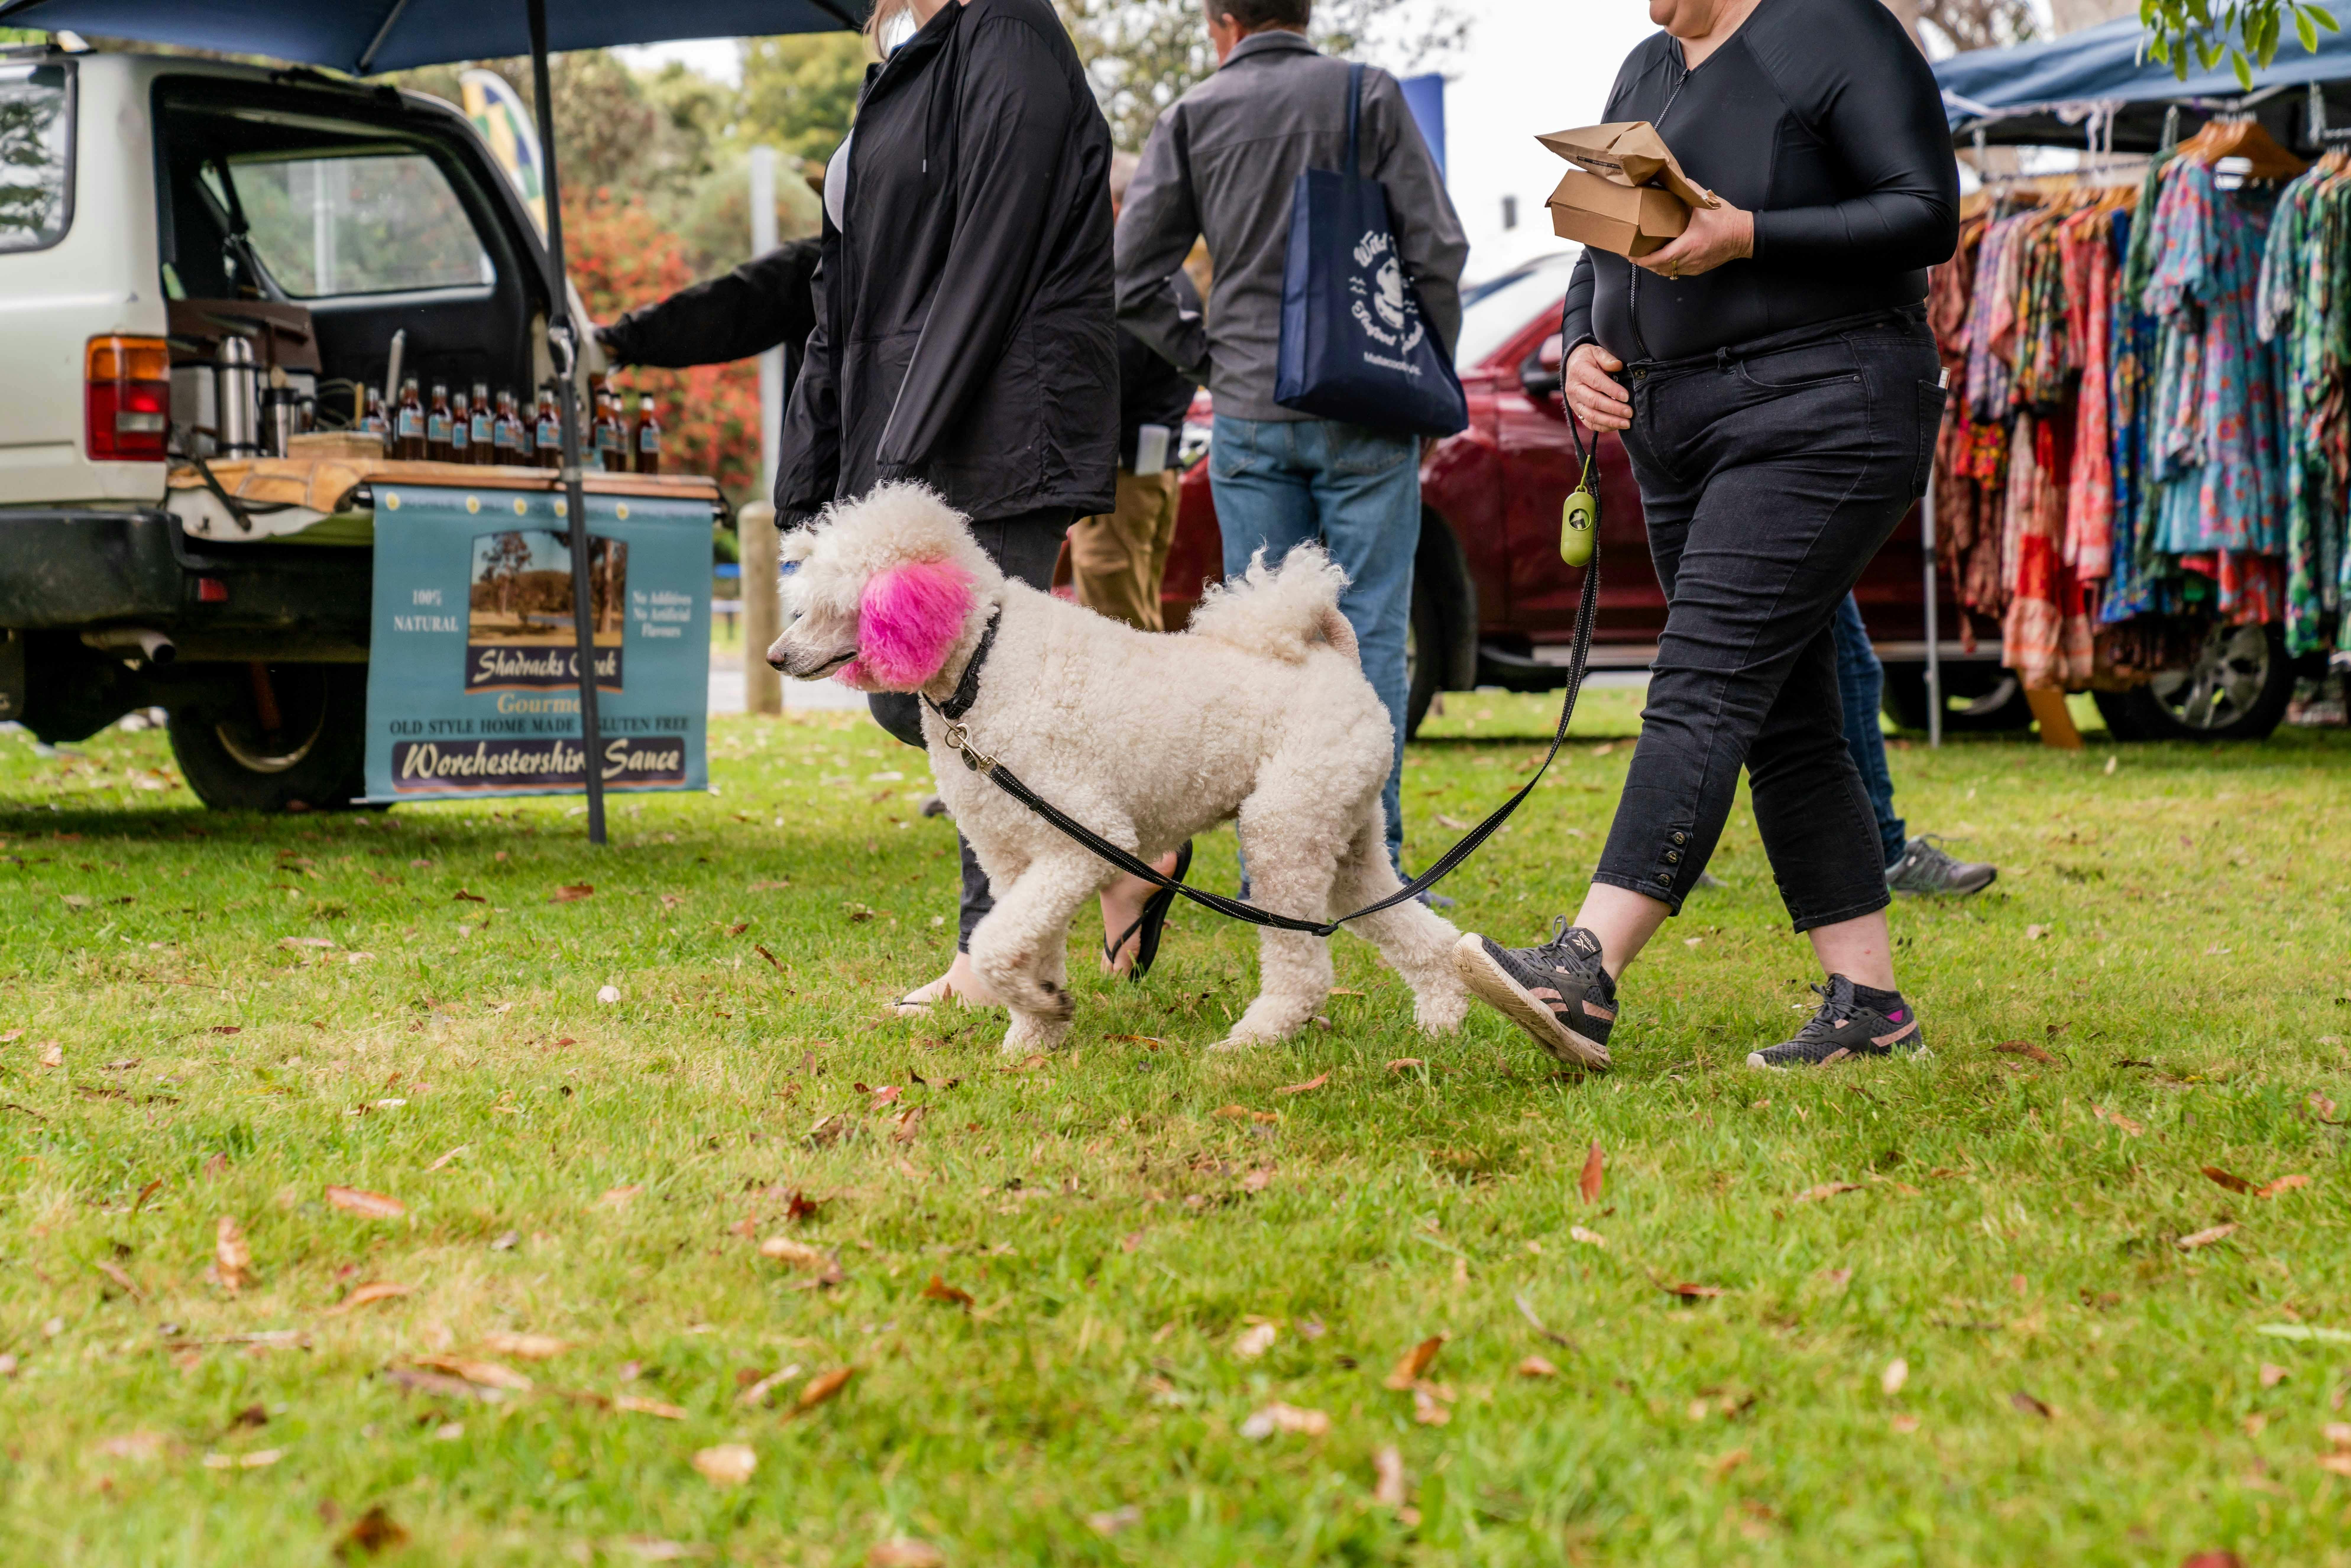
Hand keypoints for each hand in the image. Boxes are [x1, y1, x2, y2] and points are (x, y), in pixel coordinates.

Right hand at [1565, 342, 1631, 432]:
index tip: (1626, 397)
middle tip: (1629, 412)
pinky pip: (1589, 423)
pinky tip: (1616, 426)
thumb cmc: (1588, 358)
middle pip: (1594, 402)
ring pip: (1591, 416)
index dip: (1612, 390)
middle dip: (1613, 409)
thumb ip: (1607, 358)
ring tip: (1626, 423)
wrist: (1572, 366)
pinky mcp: (1577, 411)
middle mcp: (1574, 388)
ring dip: (1610, 421)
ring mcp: (1574, 402)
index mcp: (1579, 371)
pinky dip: (1603, 427)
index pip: (1597, 382)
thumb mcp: (1596, 352)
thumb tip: (1618, 365)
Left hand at [1633, 198, 1754, 280]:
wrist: (1744, 236)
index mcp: (1689, 245)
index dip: (1641, 259)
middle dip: (1643, 262)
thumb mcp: (1706, 204)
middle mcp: (1689, 260)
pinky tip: (1660, 258)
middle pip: (1659, 268)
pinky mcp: (1698, 269)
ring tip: (1641, 255)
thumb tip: (1677, 179)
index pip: (1659, 258)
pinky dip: (1665, 267)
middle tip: (1630, 252)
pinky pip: (1676, 271)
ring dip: (1653, 266)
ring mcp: (1693, 267)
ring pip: (1667, 272)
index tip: (1629, 253)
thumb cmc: (1726, 220)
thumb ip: (1690, 191)